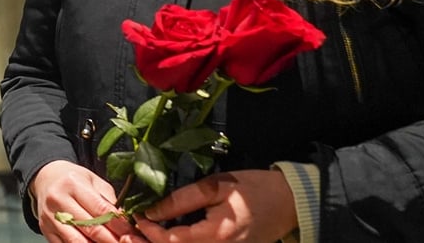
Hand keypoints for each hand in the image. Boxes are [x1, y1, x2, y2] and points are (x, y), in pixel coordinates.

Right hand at [30, 161, 145, 242]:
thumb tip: (126, 222)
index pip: (101, 210)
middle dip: (112, 240)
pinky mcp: (45, 229)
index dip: (119, 225)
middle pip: (91, 228)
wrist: (46, 178)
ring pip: (77, 241)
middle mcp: (58, 200)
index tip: (132, 234)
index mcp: (73, 184)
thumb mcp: (93, 181)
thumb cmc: (74, 179)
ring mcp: (49, 217)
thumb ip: (108, 200)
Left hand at [135, 169, 297, 241]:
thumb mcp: (216, 186)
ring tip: (147, 230)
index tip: (136, 215)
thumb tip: (152, 210)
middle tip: (134, 227)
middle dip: (151, 241)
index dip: (149, 231)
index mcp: (218, 236)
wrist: (290, 202)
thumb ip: (182, 200)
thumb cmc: (254, 189)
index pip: (172, 241)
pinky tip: (168, 234)